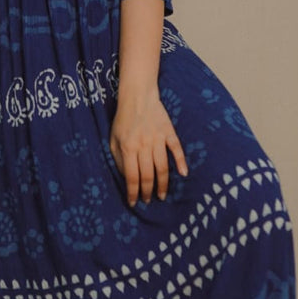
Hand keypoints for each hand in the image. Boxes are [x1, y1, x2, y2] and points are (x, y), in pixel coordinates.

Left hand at [110, 90, 187, 206]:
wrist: (138, 96)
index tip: (134, 203)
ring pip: (162, 167)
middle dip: (147, 191)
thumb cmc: (123, 119)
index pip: (132, 177)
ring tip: (162, 195)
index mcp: (128, 148)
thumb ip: (118, 159)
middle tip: (148, 200)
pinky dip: (181, 162)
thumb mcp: (113, 139)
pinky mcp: (169, 132)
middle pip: (147, 175)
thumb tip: (126, 177)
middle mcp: (143, 145)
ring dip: (163, 184)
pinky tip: (183, 174)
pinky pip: (177, 149)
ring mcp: (158, 139)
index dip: (133, 192)